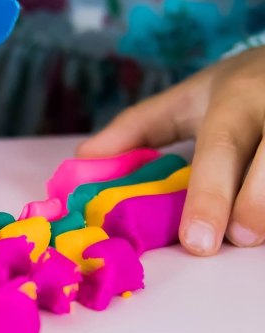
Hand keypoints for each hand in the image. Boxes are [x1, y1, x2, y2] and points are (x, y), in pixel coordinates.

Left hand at [77, 47, 264, 255]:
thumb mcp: (183, 99)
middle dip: (255, 207)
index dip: (209, 197)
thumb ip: (135, 128)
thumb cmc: (233, 89)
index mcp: (235, 100)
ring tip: (251, 233)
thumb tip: (84, 157)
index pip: (221, 149)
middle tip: (234, 241)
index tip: (197, 243)